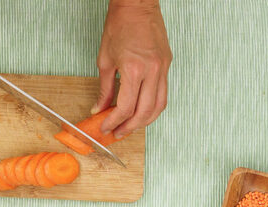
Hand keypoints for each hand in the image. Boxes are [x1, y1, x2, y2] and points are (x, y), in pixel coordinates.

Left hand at [92, 0, 171, 137]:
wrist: (137, 5)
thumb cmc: (120, 25)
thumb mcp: (105, 59)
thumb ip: (104, 88)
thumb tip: (99, 108)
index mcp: (133, 69)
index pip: (125, 107)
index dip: (114, 122)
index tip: (106, 127)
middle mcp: (152, 71)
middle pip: (144, 112)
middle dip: (130, 127)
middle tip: (118, 133)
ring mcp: (162, 68)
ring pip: (158, 106)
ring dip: (144, 121)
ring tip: (131, 126)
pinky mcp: (167, 65)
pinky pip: (163, 94)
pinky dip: (153, 107)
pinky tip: (142, 111)